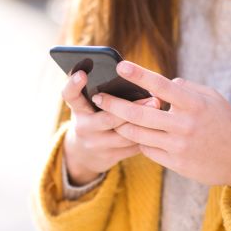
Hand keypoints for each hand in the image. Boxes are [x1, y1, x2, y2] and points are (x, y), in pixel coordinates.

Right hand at [61, 70, 160, 185]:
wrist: (84, 154)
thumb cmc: (93, 117)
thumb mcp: (89, 105)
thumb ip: (101, 92)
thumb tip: (132, 76)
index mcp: (78, 109)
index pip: (70, 95)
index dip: (73, 84)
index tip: (82, 74)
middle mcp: (83, 127)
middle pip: (108, 118)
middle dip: (133, 108)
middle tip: (154, 98)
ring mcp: (95, 144)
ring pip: (124, 135)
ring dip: (145, 123)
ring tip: (161, 111)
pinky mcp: (109, 157)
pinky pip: (131, 147)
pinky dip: (146, 137)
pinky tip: (158, 127)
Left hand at [93, 61, 230, 196]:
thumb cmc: (226, 123)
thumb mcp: (212, 98)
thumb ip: (186, 88)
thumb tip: (161, 84)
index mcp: (194, 104)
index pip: (161, 86)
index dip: (139, 75)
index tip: (120, 66)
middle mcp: (184, 125)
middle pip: (139, 114)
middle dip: (114, 104)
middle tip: (98, 96)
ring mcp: (178, 146)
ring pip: (138, 134)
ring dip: (121, 124)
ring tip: (109, 116)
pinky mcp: (175, 163)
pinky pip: (147, 150)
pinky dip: (138, 140)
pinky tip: (133, 133)